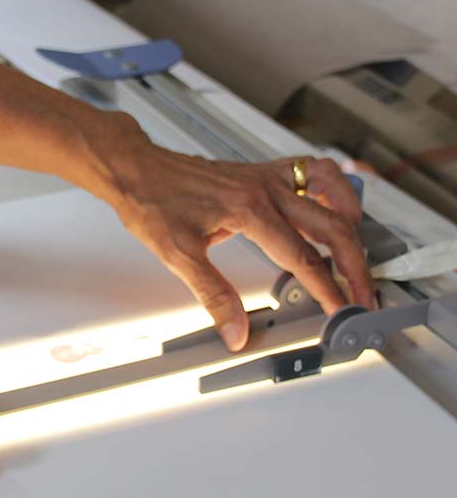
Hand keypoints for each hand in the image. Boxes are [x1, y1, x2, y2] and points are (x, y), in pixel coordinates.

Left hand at [103, 131, 374, 351]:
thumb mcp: (178, 254)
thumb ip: (213, 294)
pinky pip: (311, 171)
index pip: (303, 258)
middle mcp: (265, 189)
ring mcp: (266, 177)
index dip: (328, 288)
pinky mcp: (260, 172)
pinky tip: (335, 208)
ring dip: (351, 225)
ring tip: (358, 254)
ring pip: (330, 194)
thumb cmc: (151, 200)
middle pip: (331, 227)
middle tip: (362, 295)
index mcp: (249, 209)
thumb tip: (234, 329)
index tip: (342, 309)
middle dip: (354, 265)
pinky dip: (332, 188)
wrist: (135, 168)